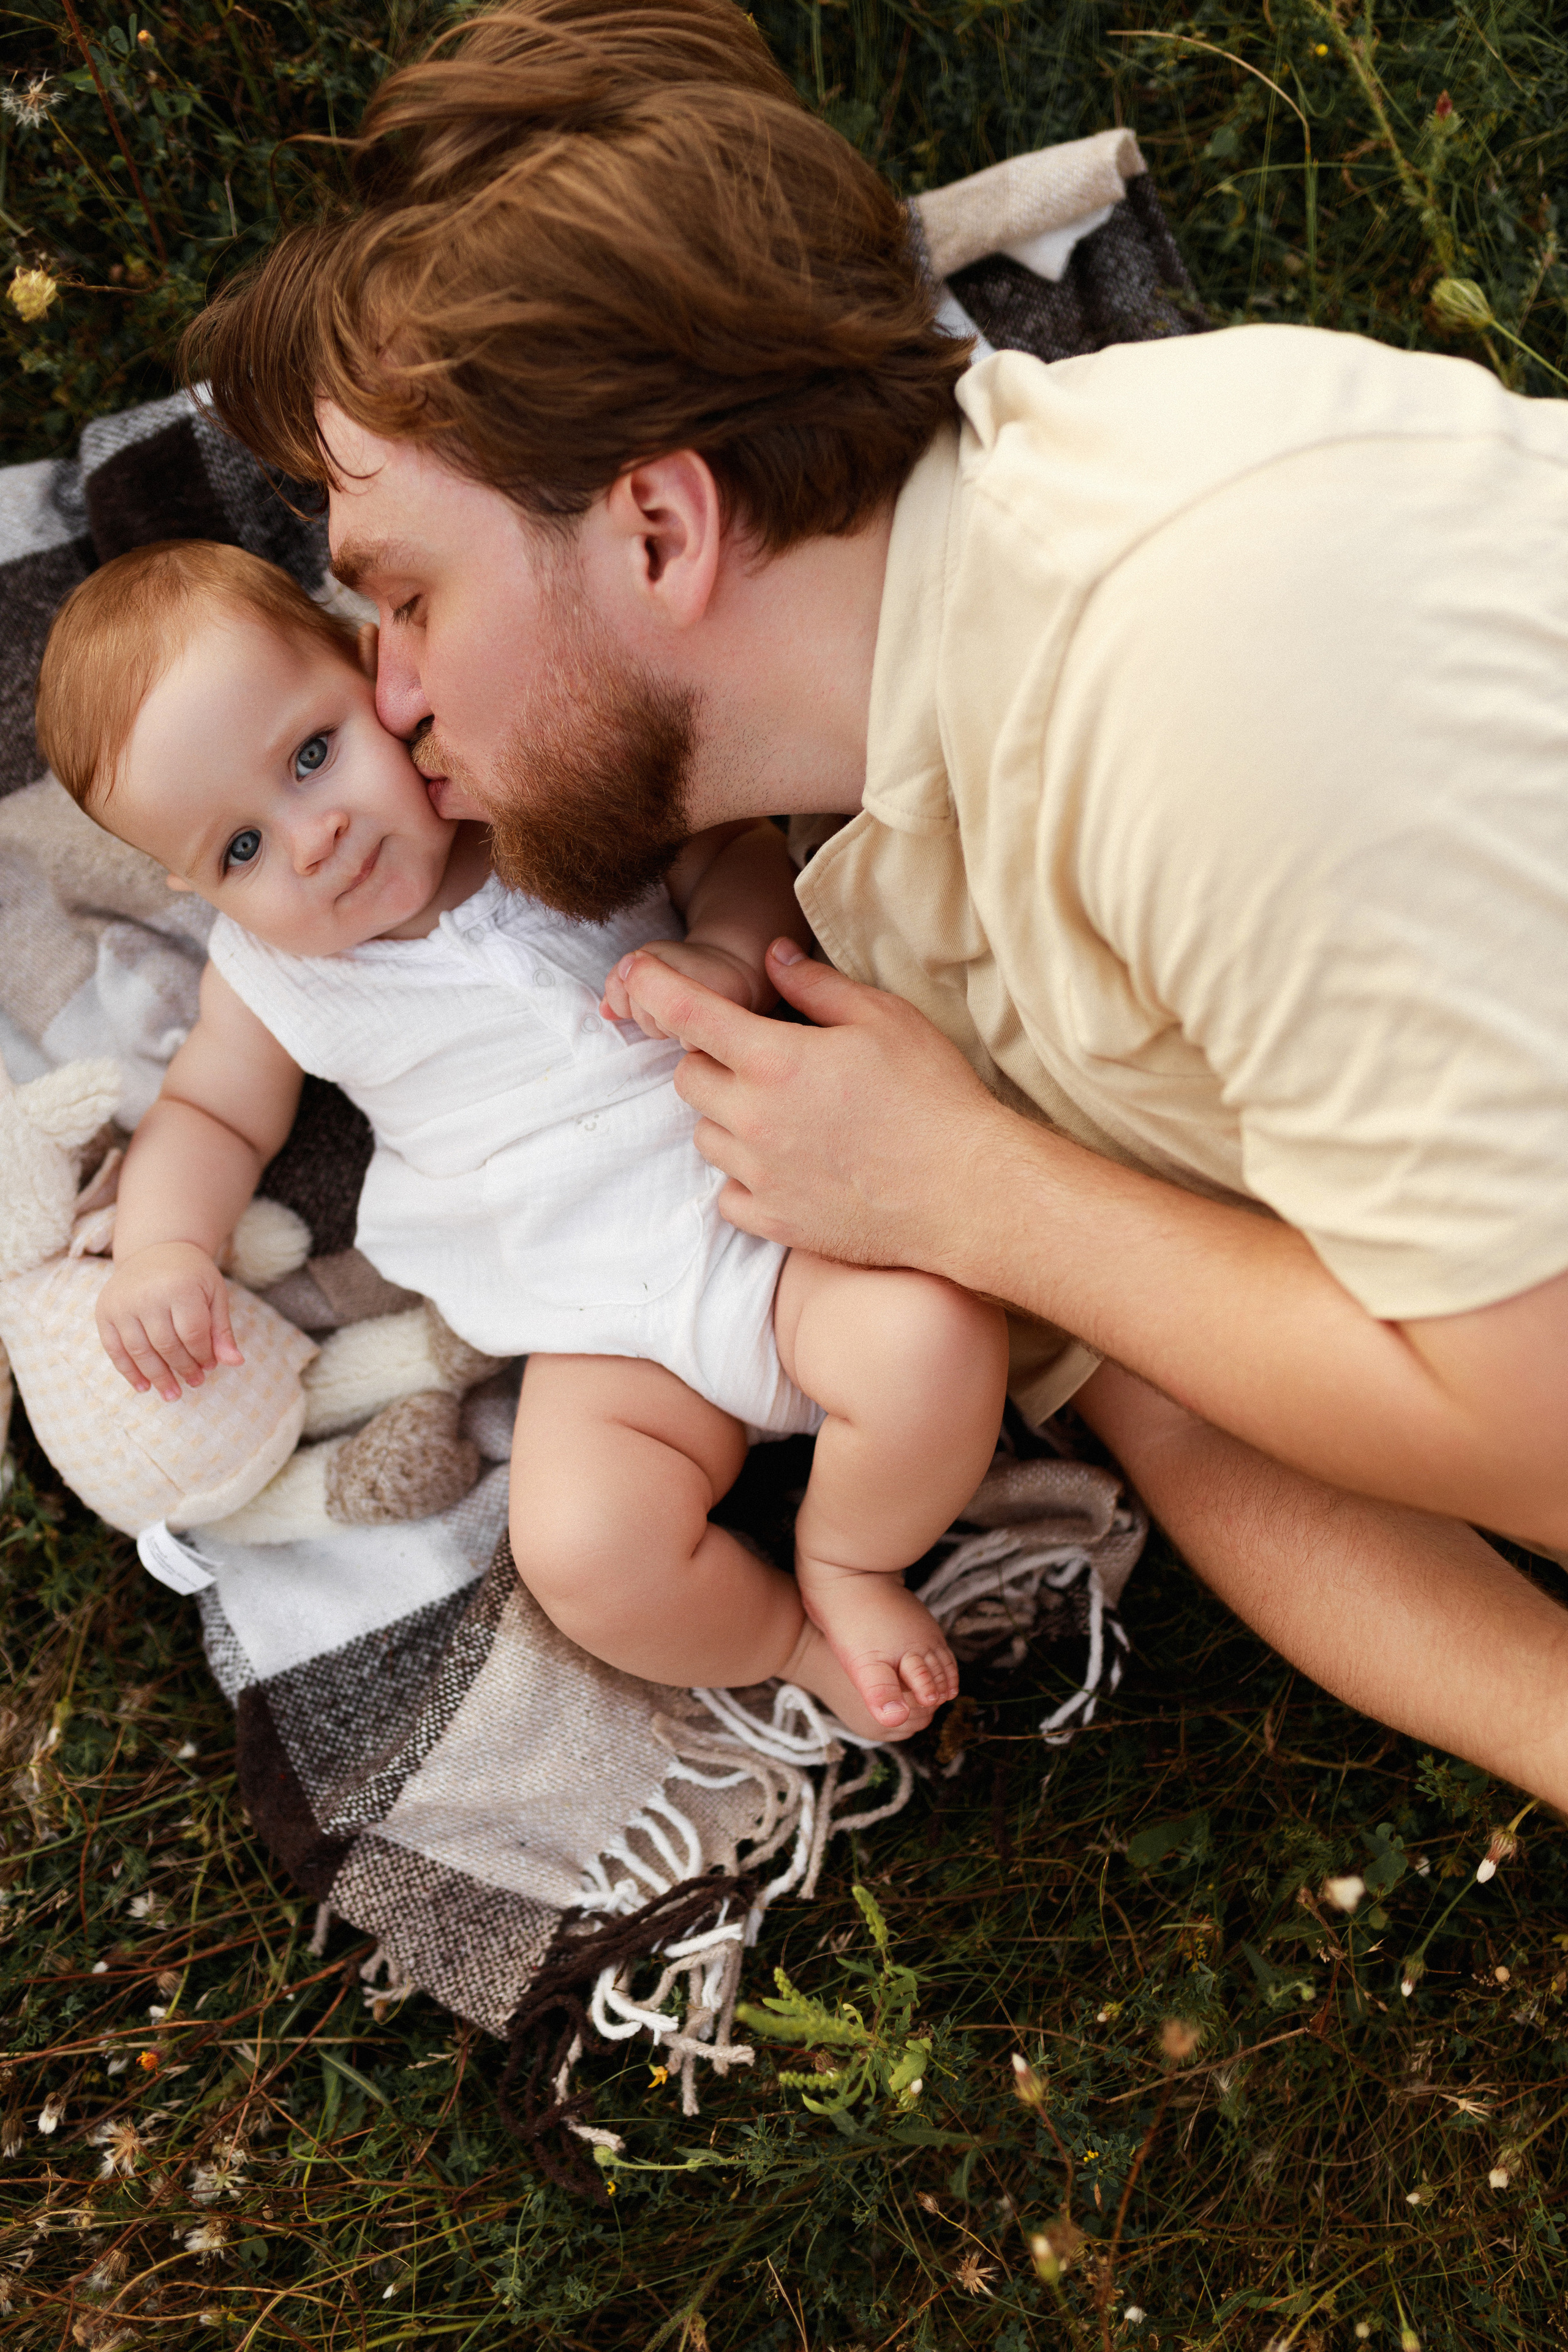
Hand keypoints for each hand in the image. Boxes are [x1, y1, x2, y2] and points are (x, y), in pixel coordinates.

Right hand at [97, 1243, 244, 1401]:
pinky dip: (128, 1371)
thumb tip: (236, 1363)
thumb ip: (222, 1329)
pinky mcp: (104, 1311)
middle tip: (195, 1383)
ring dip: (157, 1377)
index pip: (192, 1333)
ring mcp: (122, 1303)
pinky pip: (114, 1349)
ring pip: (139, 1351)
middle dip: (182, 1369)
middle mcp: (146, 1294)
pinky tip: (144, 1386)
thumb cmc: (191, 1275)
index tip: (210, 1366)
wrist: (155, 1249)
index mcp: (179, 1287)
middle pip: (165, 1345)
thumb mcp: (214, 1294)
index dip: (202, 1354)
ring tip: (172, 1395)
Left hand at [616, 938, 1012, 1269]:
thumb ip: (817, 985)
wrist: (966, 1193)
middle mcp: (754, 1119)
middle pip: (688, 1078)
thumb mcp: (885, 1018)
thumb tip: (773, 956)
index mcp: (776, 1059)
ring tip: (783, 1114)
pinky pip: (727, 1193)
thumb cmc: (934, 1098)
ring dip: (727, 1118)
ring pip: (705, 1135)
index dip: (653, 988)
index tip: (634, 977)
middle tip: (762, 1059)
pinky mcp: (774, 1221)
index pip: (687, 1014)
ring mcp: (760, 1175)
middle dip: (710, 1060)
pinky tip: (785, 1165)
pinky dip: (743, 1177)